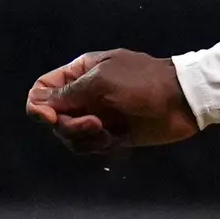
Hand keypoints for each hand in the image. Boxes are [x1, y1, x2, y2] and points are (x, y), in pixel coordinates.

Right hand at [28, 49, 198, 153]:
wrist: (182, 100)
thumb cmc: (143, 83)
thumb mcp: (101, 81)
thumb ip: (68, 93)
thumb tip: (37, 103)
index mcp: (80, 73)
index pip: (43, 89)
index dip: (39, 105)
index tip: (49, 117)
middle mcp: (85, 94)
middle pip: (53, 117)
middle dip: (68, 125)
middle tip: (94, 123)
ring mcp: (98, 115)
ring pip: (70, 134)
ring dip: (84, 137)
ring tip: (106, 132)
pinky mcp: (112, 134)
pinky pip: (90, 146)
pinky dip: (98, 145)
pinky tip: (116, 139)